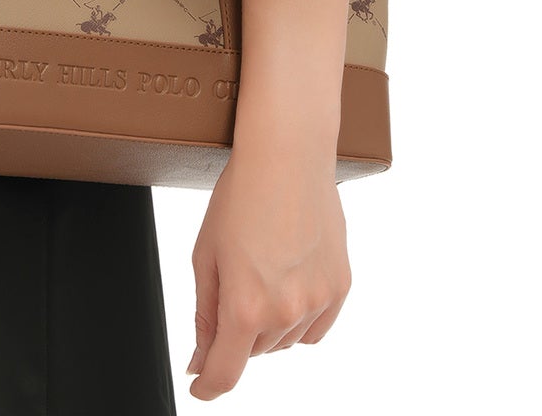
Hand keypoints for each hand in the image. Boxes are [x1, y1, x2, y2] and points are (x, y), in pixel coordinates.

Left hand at [184, 142, 351, 399]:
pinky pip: (315, 328)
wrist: (288, 154)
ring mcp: (318, 301)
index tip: (200, 386)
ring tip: (262, 267)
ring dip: (269, 323)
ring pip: (284, 341)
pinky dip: (299, 316)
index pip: (226, 373)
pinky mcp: (341, 287)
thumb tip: (201, 362)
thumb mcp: (206, 254)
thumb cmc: (240, 195)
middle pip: (254, 351)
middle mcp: (285, 312)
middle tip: (234, 279)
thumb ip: (204, 316)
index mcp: (244, 305)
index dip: (208, 385)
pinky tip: (288, 278)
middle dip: (237, 330)